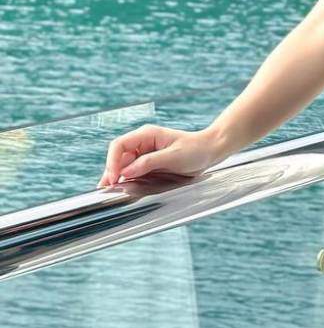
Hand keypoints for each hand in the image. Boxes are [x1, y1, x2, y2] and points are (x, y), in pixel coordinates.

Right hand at [96, 124, 224, 188]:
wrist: (210, 151)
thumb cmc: (195, 150)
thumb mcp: (173, 156)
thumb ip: (149, 163)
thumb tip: (127, 171)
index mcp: (147, 135)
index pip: (119, 145)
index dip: (112, 162)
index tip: (114, 178)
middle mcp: (143, 142)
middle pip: (118, 156)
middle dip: (111, 172)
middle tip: (108, 190)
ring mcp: (145, 153)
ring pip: (123, 165)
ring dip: (116, 177)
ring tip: (109, 192)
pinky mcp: (149, 163)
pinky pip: (133, 171)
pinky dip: (126, 179)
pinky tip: (122, 189)